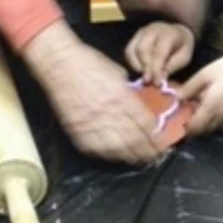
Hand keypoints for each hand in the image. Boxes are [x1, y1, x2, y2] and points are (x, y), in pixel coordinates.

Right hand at [23, 22, 165, 164]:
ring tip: (141, 160)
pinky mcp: (77, 132)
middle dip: (148, 150)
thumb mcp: (117, 74)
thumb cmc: (90, 62)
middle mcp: (110, 114)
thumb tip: (139, 106)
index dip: (156, 135)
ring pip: (118, 149)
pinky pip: (97, 150)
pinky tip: (118, 157)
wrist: (59, 63)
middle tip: (157, 156)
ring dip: (132, 156)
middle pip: (135, 140)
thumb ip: (129, 93)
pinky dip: (110, 155)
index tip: (163, 141)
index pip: (145, 123)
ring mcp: (92, 125)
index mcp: (122, 97)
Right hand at [124, 22, 194, 84]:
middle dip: (145, 67)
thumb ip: (171, 67)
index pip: (159, 52)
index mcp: (168, 34)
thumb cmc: (182, 47)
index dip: (156, 69)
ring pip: (131, 50)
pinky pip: (128, 51)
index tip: (156, 83)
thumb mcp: (184, 58)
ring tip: (145, 77)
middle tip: (148, 81)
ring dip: (136, 66)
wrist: (177, 33)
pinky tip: (140, 71)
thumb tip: (158, 80)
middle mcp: (152, 29)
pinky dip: (132, 63)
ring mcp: (141, 32)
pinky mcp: (134, 37)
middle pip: (142, 49)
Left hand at [178, 40, 222, 136]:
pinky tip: (214, 101)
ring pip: (213, 126)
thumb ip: (190, 87)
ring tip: (200, 103)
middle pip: (203, 130)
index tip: (178, 117)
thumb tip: (177, 99)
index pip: (194, 128)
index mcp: (212, 107)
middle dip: (194, 124)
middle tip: (188, 109)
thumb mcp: (206, 72)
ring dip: (205, 121)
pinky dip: (215, 116)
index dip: (184, 126)